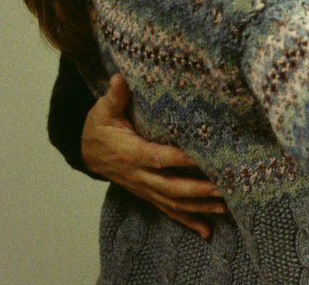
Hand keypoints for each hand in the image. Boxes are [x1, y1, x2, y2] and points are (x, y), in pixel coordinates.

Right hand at [82, 74, 225, 238]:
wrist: (84, 151)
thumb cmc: (98, 128)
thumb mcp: (103, 110)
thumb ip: (115, 96)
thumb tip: (119, 78)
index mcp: (130, 153)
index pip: (159, 158)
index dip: (180, 160)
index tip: (203, 158)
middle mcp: (138, 175)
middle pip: (169, 186)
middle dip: (196, 190)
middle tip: (222, 188)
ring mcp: (143, 188)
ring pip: (172, 203)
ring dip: (198, 207)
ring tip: (224, 208)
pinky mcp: (147, 194)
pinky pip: (168, 211)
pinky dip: (187, 221)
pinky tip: (207, 230)